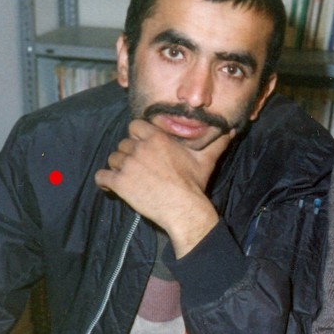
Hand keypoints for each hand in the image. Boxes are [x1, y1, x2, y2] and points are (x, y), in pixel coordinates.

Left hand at [94, 119, 234, 256]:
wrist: (183, 208)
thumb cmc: (194, 184)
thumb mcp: (206, 160)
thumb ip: (217, 143)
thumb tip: (232, 130)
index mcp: (157, 138)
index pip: (134, 125)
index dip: (136, 136)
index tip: (143, 146)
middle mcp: (139, 147)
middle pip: (123, 144)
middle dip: (128, 154)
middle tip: (138, 168)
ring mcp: (127, 164)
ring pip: (112, 159)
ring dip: (117, 168)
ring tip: (128, 179)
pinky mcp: (119, 182)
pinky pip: (101, 176)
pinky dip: (104, 181)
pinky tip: (111, 186)